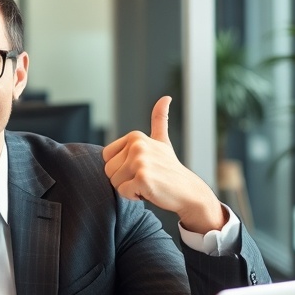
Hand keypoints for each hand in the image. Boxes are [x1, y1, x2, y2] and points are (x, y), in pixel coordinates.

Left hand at [102, 96, 225, 233]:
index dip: (120, 168)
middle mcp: (137, 145)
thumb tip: (165, 98)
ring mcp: (140, 161)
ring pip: (114, 182)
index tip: (140, 168)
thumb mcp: (162, 141)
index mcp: (135, 136)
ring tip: (148, 183)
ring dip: (129, 188)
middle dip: (123, 179)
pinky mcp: (143, 178)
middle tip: (145, 177)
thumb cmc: (170, 169)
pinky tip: (150, 191)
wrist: (188, 191)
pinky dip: (134, 196)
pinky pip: (123, 192)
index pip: (106, 157)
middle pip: (108, 171)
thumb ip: (159, 120)